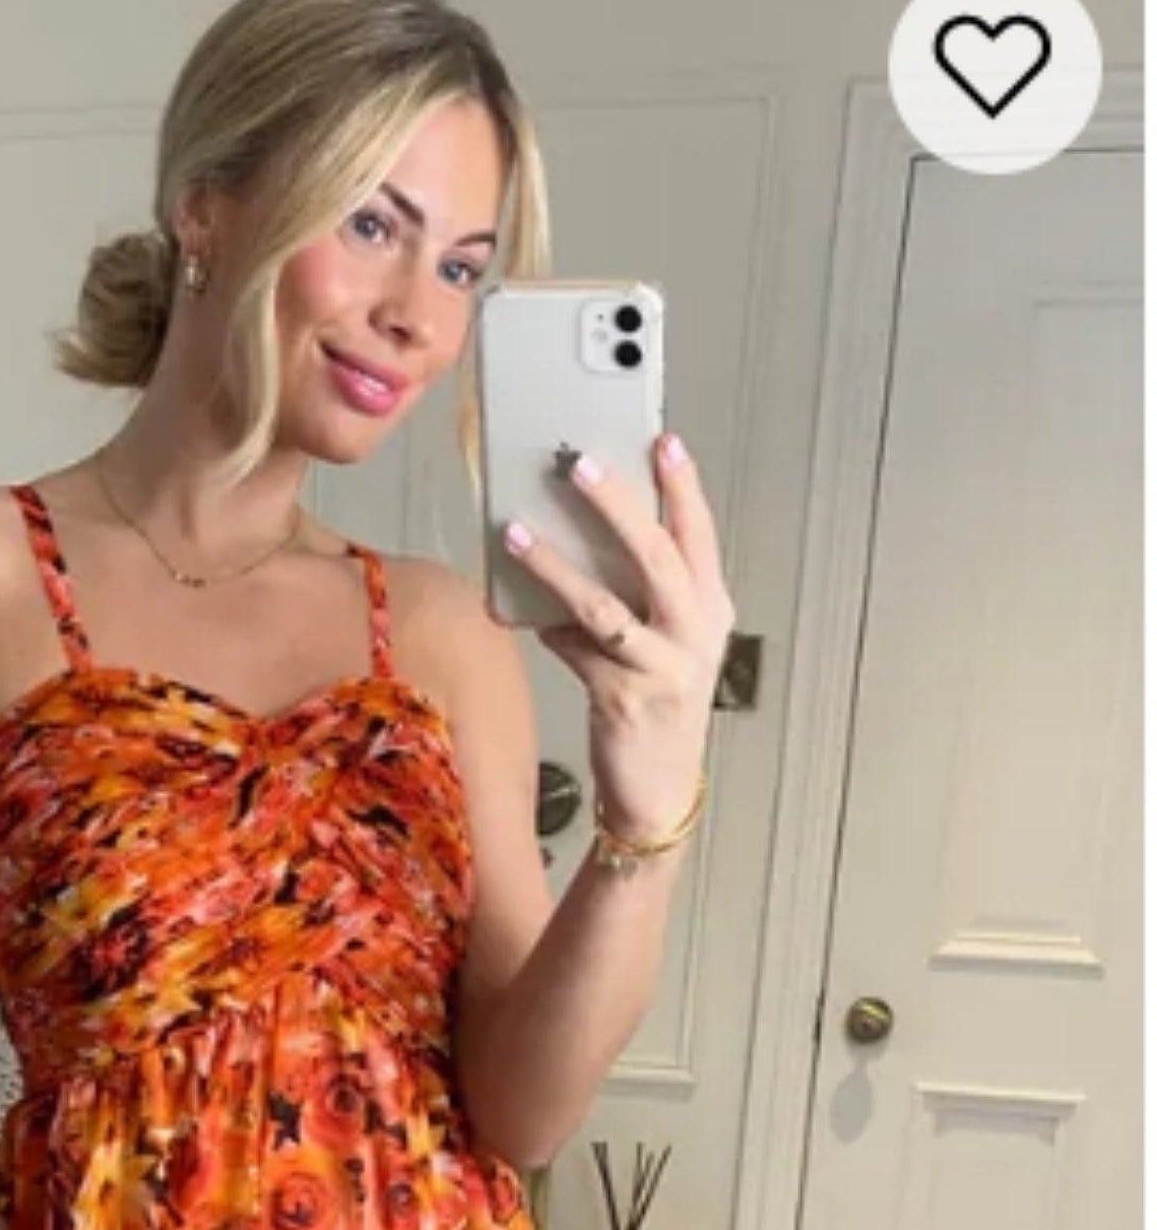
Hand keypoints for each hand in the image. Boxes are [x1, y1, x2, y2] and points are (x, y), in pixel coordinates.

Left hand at [506, 434, 734, 846]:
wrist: (659, 790)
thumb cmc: (656, 703)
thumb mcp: (663, 643)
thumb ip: (640, 595)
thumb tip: (580, 538)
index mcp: (711, 609)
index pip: (699, 535)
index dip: (683, 486)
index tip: (663, 439)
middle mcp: (695, 634)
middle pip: (657, 555)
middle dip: (618, 503)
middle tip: (581, 463)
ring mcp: (662, 668)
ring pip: (604, 604)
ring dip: (556, 565)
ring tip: (518, 532)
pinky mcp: (622, 700)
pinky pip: (575, 651)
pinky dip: (547, 628)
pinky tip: (521, 611)